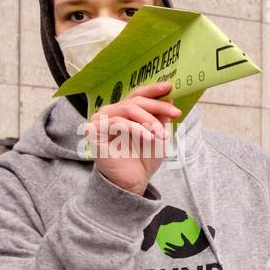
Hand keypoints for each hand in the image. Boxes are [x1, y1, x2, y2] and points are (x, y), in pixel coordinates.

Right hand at [87, 81, 181, 195]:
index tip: (169, 87)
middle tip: (175, 113)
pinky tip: (149, 138)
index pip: (137, 95)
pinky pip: (118, 123)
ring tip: (162, 134)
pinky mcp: (94, 131)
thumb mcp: (159, 136)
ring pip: (127, 110)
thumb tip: (169, 98)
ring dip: (149, 121)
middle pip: (135, 101)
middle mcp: (110, 113)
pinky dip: (137, 129)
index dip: (153, 90)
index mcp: (123, 111)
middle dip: (157, 106)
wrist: (132, 182)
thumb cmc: (144, 160)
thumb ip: (162, 118)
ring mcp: (100, 121)